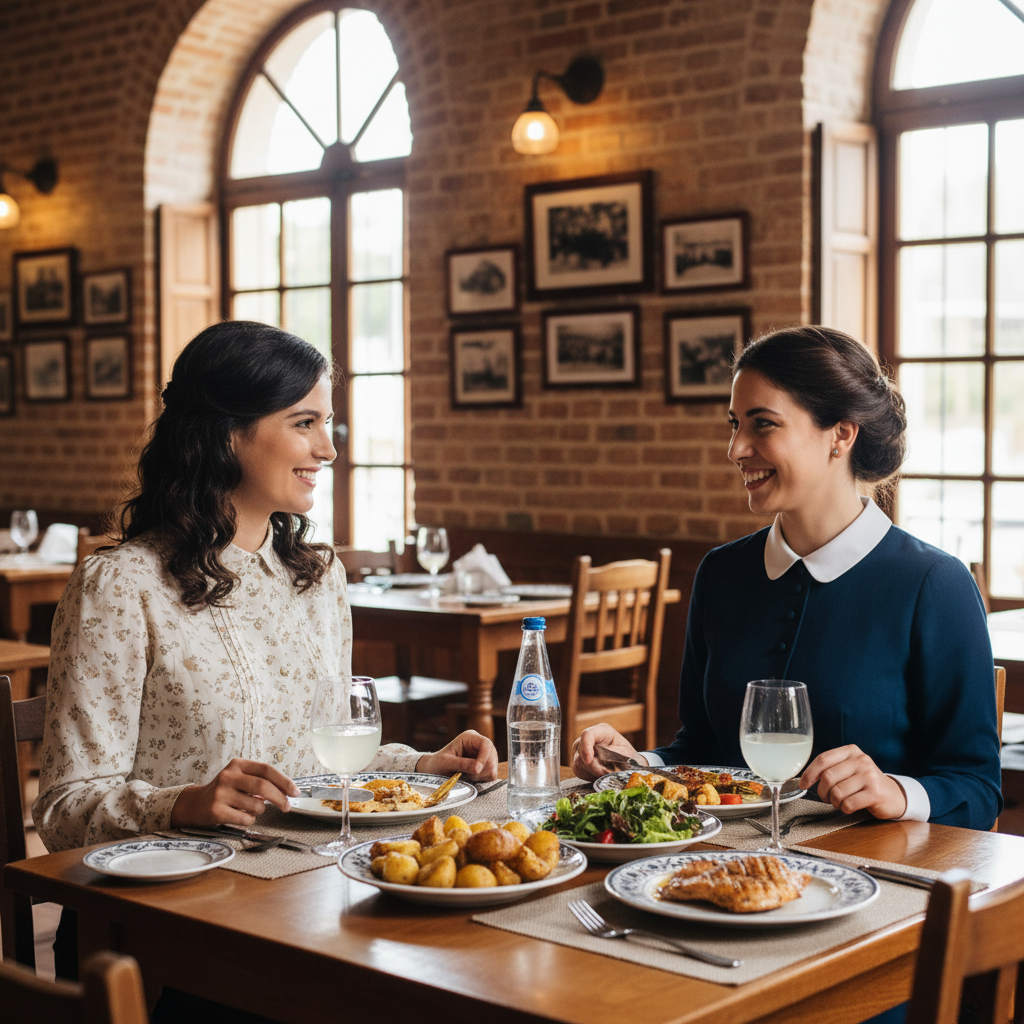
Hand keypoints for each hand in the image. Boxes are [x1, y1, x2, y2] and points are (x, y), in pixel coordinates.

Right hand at [170, 758, 299, 828]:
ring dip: (260, 811)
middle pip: (263, 787)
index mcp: (237, 765)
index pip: (266, 770)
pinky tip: (240, 816)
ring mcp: (221, 793)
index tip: (295, 791)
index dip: (284, 781)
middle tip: (287, 806)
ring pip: (256, 805)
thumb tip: (286, 791)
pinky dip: (249, 820)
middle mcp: (228, 776)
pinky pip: (245, 819)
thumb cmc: (224, 791)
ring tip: (250, 809)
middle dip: (280, 798)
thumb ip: (260, 781)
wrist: (194, 804)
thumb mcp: (240, 779)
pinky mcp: (216, 810)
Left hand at [417, 730, 497, 780]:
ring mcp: (483, 754)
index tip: (477, 770)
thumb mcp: (446, 763)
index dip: (484, 757)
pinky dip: (483, 778)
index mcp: (469, 737)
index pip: (485, 744)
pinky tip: (472, 778)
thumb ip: (462, 764)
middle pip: (492, 755)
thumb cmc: (437, 763)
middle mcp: (478, 744)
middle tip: (470, 776)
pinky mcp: (484, 765)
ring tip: (468, 777)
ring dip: (482, 774)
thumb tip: (478, 768)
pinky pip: (492, 773)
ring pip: (493, 765)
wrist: (433, 770)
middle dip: (483, 768)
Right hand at [571, 724, 644, 781]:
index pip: (587, 735)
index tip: (589, 761)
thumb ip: (613, 753)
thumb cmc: (625, 754)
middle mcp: (587, 737)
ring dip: (593, 773)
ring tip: (606, 771)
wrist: (623, 759)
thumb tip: (600, 757)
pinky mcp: (577, 759)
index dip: (586, 747)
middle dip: (595, 767)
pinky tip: (599, 773)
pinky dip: (590, 775)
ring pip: (578, 764)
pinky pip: (578, 770)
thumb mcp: (625, 753)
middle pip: (581, 753)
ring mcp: (579, 748)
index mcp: (602, 730)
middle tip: (608, 772)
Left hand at [799, 745, 906, 819]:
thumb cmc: (864, 782)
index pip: (823, 759)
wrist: (893, 795)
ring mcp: (869, 776)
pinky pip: (849, 803)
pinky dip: (844, 808)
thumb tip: (804, 778)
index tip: (803, 784)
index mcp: (851, 751)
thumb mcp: (849, 768)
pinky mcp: (875, 793)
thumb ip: (831, 767)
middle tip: (826, 798)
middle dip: (822, 792)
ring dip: (834, 802)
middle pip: (828, 777)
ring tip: (839, 802)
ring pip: (837, 792)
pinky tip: (849, 806)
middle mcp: (861, 760)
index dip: (809, 773)